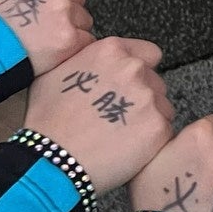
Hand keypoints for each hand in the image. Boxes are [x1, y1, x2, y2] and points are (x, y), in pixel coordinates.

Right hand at [24, 37, 171, 192]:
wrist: (52, 160)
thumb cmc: (48, 120)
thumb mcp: (56, 72)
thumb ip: (87, 58)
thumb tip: (101, 61)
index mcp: (111, 51)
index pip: (148, 53)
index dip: (140, 70)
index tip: (130, 86)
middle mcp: (133, 69)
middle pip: (155, 81)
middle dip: (142, 96)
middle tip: (118, 117)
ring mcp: (148, 98)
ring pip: (162, 106)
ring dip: (149, 118)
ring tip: (121, 135)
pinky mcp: (158, 127)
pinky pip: (164, 130)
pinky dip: (151, 140)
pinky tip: (128, 149)